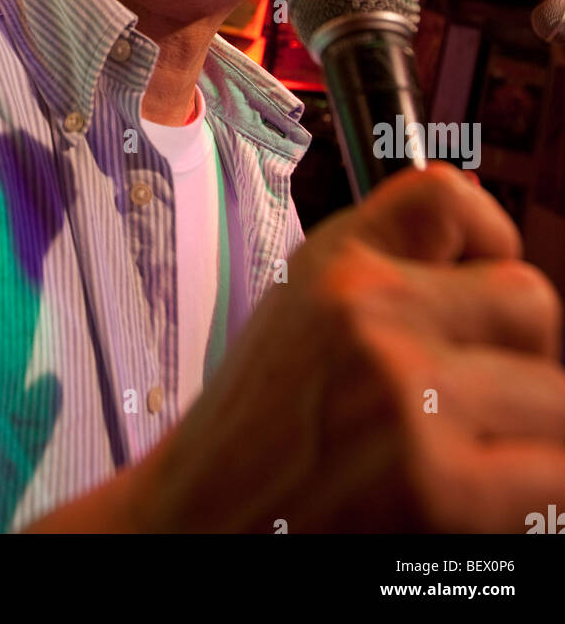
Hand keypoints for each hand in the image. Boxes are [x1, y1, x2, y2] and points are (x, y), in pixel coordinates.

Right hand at [131, 162, 564, 532]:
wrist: (201, 533)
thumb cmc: (259, 439)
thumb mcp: (302, 315)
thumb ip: (390, 269)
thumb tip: (496, 241)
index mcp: (333, 270)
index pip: (451, 197)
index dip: (489, 239)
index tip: (481, 283)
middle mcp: (367, 318)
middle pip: (531, 305)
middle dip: (517, 359)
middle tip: (464, 413)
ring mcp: (405, 400)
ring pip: (553, 398)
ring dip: (528, 441)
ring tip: (460, 468)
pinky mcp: (440, 490)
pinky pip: (553, 477)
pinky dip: (530, 499)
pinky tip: (472, 510)